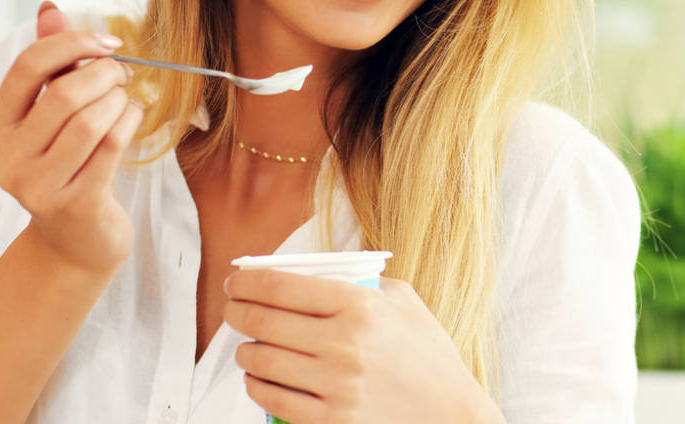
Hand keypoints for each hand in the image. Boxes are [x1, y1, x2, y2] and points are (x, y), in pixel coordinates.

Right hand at [0, 1, 142, 273]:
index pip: (27, 67)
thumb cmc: (71, 164)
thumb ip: (52, 63)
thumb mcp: (55, 114)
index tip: (108, 41)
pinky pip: (111, 145)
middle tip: (124, 73)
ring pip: (90, 120)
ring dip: (119, 100)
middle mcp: (9, 156)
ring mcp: (39, 184)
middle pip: (63, 94)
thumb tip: (50, 8)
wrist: (79, 238)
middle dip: (104, 73)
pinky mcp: (75, 202)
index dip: (71, 44)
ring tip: (126, 100)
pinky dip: (129, 121)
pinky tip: (132, 118)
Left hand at [224, 270, 503, 423]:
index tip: (236, 281)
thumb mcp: (405, 302)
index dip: (247, 281)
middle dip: (237, 312)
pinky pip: (273, 401)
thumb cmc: (429, 356)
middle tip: (233, 309)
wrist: (451, 414)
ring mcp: (336, 385)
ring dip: (244, 351)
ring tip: (247, 346)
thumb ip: (364, 282)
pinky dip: (257, 386)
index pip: (282, 286)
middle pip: (263, 321)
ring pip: (262, 361)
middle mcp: (345, 343)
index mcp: (361, 305)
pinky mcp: (332, 420)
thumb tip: (314, 275)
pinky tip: (257, 378)